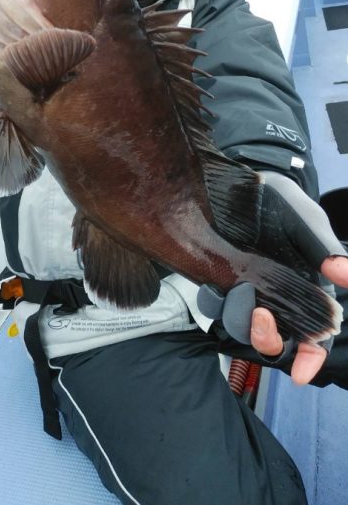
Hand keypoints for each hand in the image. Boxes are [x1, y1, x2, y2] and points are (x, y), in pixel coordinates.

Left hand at [197, 171, 347, 383]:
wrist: (236, 181)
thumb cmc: (279, 202)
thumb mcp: (306, 220)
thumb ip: (322, 246)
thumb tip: (341, 272)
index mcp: (307, 290)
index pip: (315, 336)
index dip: (311, 358)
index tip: (302, 374)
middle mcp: (277, 298)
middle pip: (277, 340)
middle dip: (269, 340)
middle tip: (261, 316)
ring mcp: (246, 292)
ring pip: (246, 328)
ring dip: (245, 323)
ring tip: (246, 296)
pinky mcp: (219, 283)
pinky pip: (220, 306)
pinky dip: (223, 303)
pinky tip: (224, 286)